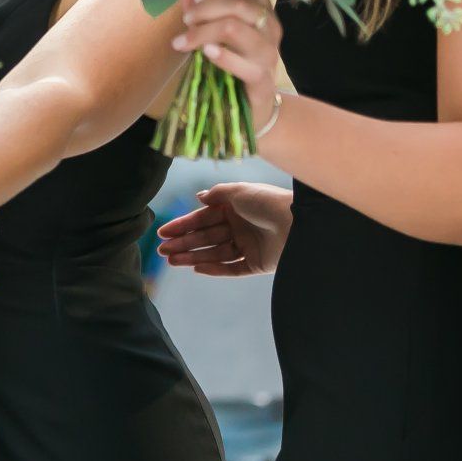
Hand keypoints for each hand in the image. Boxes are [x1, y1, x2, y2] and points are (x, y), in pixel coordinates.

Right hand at [156, 181, 292, 274]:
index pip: (203, 218)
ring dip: (193, 256)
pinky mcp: (257, 264)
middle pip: (206, 237)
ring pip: (215, 253)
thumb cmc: (268, 202)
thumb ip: (216, 194)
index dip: (183, 225)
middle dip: (184, 243)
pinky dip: (215, 269)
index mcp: (235, 208)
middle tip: (163, 250)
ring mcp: (248, 246)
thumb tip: (198, 196)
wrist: (298, 223)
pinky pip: (232, 268)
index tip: (163, 233)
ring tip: (172, 261)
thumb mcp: (238, 191)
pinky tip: (197, 268)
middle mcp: (240, 226)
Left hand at [173, 0, 280, 114]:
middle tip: (185, 18)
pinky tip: (205, 53)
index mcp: (261, 7)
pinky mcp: (262, 80)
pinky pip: (241, 63)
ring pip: (234, 29)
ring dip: (202, 31)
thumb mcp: (209, 24)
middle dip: (205, 7)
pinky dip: (219, 56)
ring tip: (182, 41)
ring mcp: (268, 53)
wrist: (248, 105)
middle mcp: (270, 26)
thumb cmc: (230, 59)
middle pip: (238, 4)